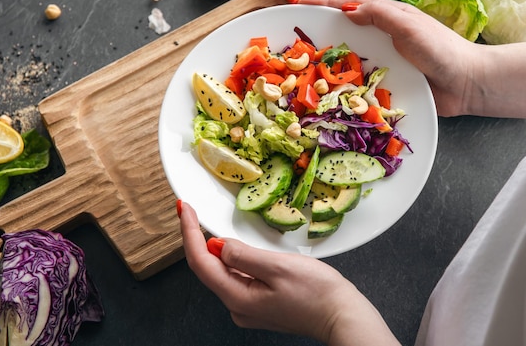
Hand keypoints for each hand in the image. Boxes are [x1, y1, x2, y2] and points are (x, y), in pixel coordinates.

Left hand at [178, 201, 400, 345]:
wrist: (341, 316)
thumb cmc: (317, 294)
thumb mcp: (277, 266)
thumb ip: (243, 255)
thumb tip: (218, 245)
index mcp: (238, 297)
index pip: (201, 262)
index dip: (189, 233)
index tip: (184, 209)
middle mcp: (238, 306)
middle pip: (208, 269)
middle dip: (197, 238)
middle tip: (190, 211)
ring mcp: (249, 307)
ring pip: (223, 273)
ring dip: (215, 248)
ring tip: (207, 224)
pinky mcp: (261, 303)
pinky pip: (238, 278)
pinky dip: (233, 259)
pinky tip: (237, 247)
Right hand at [300, 0, 525, 119]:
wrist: (467, 84)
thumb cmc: (441, 50)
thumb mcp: (408, 25)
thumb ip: (379, 14)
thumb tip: (346, 9)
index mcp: (389, 17)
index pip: (350, 5)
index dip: (323, 5)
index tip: (298, 6)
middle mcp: (384, 37)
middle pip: (345, 30)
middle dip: (320, 32)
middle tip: (293, 37)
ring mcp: (385, 61)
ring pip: (351, 57)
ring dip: (329, 60)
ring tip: (302, 66)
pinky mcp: (389, 83)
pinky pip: (361, 81)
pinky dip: (344, 84)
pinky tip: (328, 92)